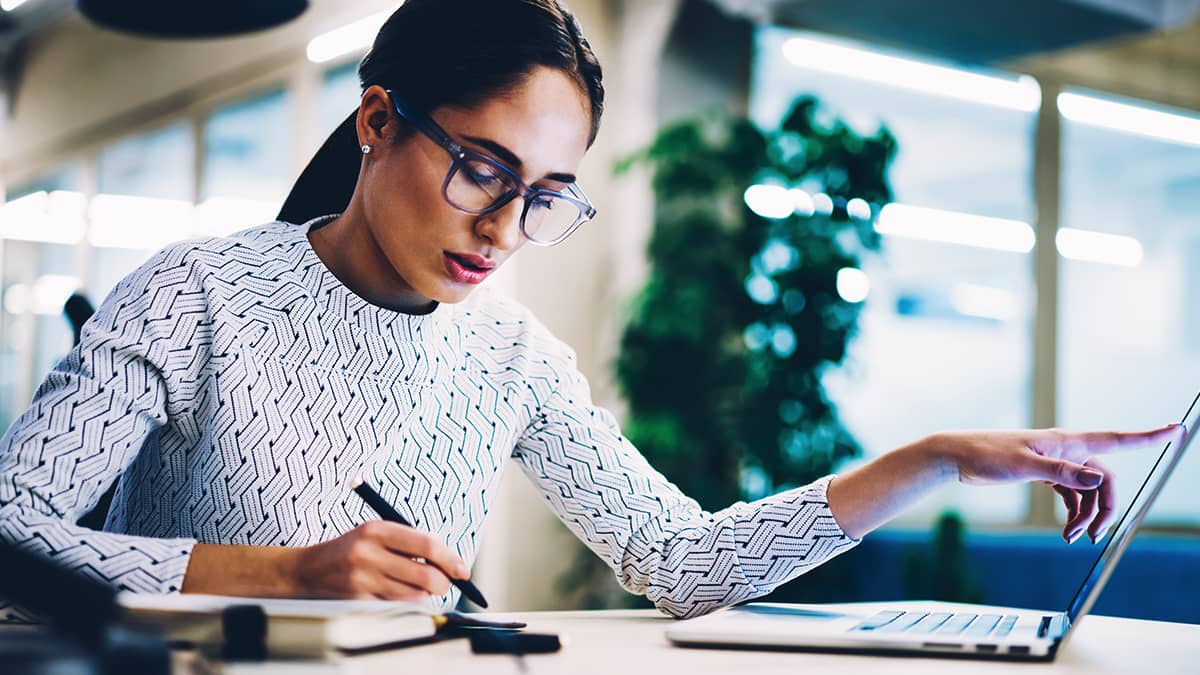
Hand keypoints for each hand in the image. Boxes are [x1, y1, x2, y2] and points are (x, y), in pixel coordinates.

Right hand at [290, 520, 469, 600]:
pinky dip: (406, 605)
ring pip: (415, 596)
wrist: (307, 571)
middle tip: (444, 583)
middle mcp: (368, 554)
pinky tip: (400, 596)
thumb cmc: (350, 550)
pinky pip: (396, 609)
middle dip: (443, 583)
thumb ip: (409, 542)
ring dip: (425, 596)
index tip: (462, 570)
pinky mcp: (356, 602)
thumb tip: (448, 560)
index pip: (427, 545)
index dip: (451, 559)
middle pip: (426, 575)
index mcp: (376, 530)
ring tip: (418, 588)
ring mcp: (362, 581)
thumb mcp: (375, 533)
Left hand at [933, 424, 1184, 544]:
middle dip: (1106, 507)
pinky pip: (1071, 494)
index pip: (1116, 439)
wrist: (958, 456)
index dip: (1148, 436)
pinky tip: (1067, 530)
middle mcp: (1066, 450)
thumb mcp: (1024, 466)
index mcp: (1066, 442)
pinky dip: (1073, 512)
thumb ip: (1062, 473)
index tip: (1176, 429)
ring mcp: (1055, 462)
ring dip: (1086, 515)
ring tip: (1072, 538)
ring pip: (1088, 490)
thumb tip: (1099, 478)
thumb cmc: (986, 454)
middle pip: (1103, 479)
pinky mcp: (1044, 473)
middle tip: (1095, 536)